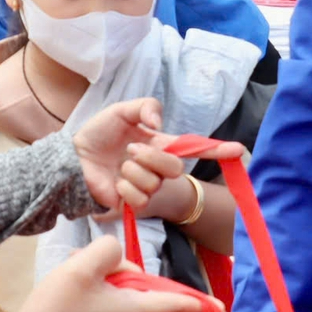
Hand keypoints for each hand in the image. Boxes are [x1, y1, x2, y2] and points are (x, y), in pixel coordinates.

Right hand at [0, 237, 204, 311]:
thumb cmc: (56, 309)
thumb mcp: (82, 267)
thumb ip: (109, 251)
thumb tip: (116, 256)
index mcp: (134, 311)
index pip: (173, 302)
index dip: (197, 302)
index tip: (220, 309)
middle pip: (139, 283)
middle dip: (116, 266)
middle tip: (85, 262)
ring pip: (119, 287)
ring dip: (99, 273)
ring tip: (71, 272)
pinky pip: (105, 297)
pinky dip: (91, 284)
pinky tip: (68, 284)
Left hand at [72, 99, 243, 211]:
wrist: (73, 156)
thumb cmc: (98, 134)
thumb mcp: (123, 111)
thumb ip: (146, 108)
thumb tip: (158, 125)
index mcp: (161, 146)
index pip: (196, 148)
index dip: (217, 149)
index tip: (239, 151)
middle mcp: (158, 168)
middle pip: (175, 168)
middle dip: (152, 156)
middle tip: (130, 150)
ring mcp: (147, 188)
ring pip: (155, 182)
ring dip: (132, 170)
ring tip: (118, 166)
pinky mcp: (133, 204)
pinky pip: (139, 197)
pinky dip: (124, 186)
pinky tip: (114, 183)